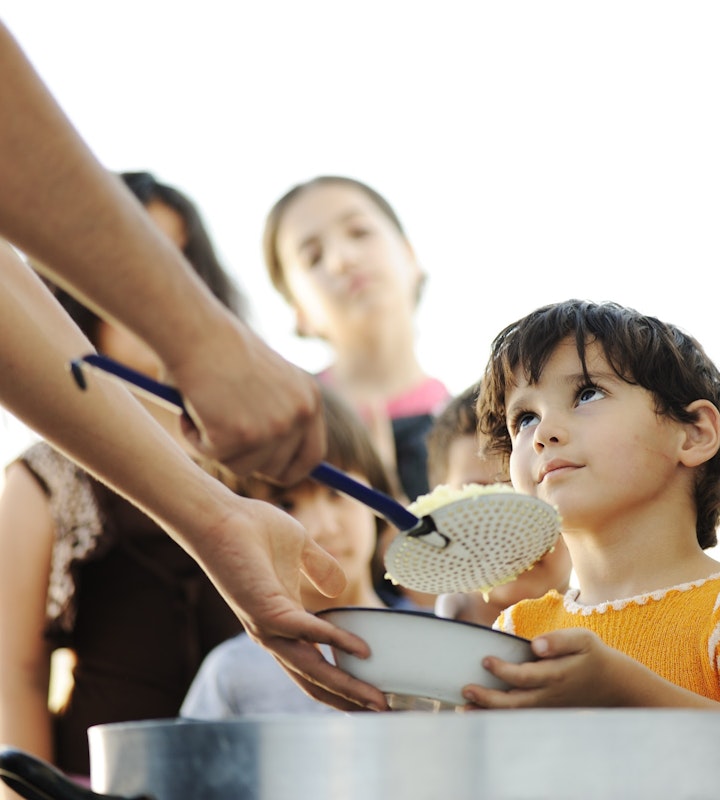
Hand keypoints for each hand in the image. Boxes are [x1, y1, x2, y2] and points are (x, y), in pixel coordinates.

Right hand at [167, 315, 325, 483]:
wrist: (197, 330)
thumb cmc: (221, 349)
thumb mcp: (267, 382)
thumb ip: (276, 415)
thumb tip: (272, 458)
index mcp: (310, 400)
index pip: (312, 455)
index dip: (289, 469)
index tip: (269, 473)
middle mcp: (298, 415)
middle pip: (275, 469)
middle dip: (245, 458)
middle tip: (220, 431)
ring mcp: (272, 428)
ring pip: (240, 466)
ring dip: (216, 446)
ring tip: (203, 409)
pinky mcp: (240, 435)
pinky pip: (211, 454)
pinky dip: (194, 437)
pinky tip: (191, 406)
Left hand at [186, 495, 388, 711]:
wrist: (222, 517)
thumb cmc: (255, 529)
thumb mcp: (301, 550)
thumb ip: (321, 569)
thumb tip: (339, 588)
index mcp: (286, 622)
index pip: (316, 666)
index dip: (343, 684)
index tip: (374, 695)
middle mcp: (276, 634)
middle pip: (316, 682)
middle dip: (350, 701)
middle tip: (384, 715)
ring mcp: (270, 627)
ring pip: (313, 670)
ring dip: (347, 688)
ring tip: (376, 700)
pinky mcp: (267, 612)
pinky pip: (307, 633)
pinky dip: (336, 642)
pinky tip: (361, 650)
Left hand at [461, 628, 664, 708]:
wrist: (614, 686)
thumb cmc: (593, 656)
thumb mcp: (583, 639)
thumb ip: (559, 640)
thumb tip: (537, 645)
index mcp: (557, 675)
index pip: (526, 676)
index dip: (504, 671)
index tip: (485, 660)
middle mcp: (549, 696)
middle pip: (515, 702)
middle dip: (488, 698)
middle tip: (465, 689)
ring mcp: (547, 707)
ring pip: (515, 715)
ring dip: (488, 713)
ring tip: (463, 709)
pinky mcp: (545, 712)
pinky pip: (519, 718)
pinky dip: (498, 718)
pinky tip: (479, 714)